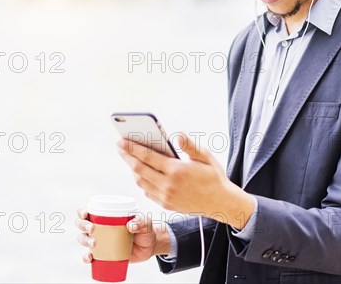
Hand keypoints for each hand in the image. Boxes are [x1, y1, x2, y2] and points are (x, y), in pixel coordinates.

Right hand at [75, 208, 170, 263]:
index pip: (89, 210)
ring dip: (84, 241)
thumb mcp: (146, 223)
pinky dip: (86, 258)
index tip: (86, 213)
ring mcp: (100, 241)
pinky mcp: (103, 254)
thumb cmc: (145, 230)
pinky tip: (89, 258)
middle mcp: (100, 227)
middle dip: (83, 225)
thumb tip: (130, 226)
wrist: (150, 246)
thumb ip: (141, 222)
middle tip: (92, 229)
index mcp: (107, 215)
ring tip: (94, 244)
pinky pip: (89, 256)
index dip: (82, 211)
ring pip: (83, 239)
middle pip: (82, 224)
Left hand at [116, 133, 254, 227]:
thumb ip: (190, 146)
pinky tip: (142, 172)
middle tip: (120, 147)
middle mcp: (168, 185)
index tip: (122, 141)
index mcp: (177, 170)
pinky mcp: (166, 204)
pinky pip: (147, 191)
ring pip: (141, 181)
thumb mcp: (205, 157)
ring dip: (133, 169)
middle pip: (139, 169)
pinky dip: (142, 180)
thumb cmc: (213, 176)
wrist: (220, 202)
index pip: (148, 157)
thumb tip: (178, 135)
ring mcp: (165, 196)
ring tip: (130, 158)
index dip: (132, 148)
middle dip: (127, 156)